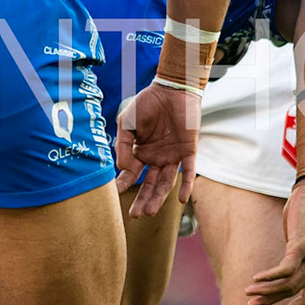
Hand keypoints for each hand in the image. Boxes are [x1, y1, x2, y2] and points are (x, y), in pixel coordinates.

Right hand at [115, 81, 199, 216]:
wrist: (172, 89)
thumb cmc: (147, 104)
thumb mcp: (127, 123)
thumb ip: (123, 145)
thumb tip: (121, 168)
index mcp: (141, 152)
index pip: (131, 173)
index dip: (123, 183)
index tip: (115, 194)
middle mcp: (157, 158)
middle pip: (149, 184)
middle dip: (143, 200)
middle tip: (135, 215)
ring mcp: (173, 156)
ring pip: (166, 182)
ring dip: (159, 197)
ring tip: (150, 212)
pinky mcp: (188, 151)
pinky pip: (188, 172)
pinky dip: (186, 185)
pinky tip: (182, 200)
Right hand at [245, 181, 304, 304]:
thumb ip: (297, 258)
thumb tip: (282, 270)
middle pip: (294, 291)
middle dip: (270, 300)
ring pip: (288, 282)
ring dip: (266, 290)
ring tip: (248, 292)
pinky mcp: (303, 245)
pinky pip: (285, 268)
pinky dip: (270, 276)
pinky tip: (256, 278)